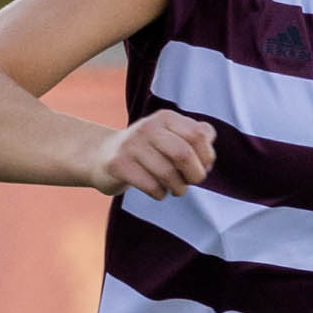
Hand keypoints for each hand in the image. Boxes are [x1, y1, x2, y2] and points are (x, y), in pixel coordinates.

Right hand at [93, 111, 215, 198]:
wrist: (102, 156)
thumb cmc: (148, 151)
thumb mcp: (171, 136)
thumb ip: (195, 135)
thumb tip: (209, 141)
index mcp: (166, 118)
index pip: (198, 135)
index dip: (207, 156)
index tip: (202, 167)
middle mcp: (148, 127)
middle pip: (183, 154)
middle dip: (195, 175)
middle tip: (191, 182)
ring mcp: (131, 145)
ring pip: (167, 173)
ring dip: (178, 188)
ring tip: (175, 189)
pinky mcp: (119, 165)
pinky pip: (151, 185)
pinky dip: (160, 194)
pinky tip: (158, 191)